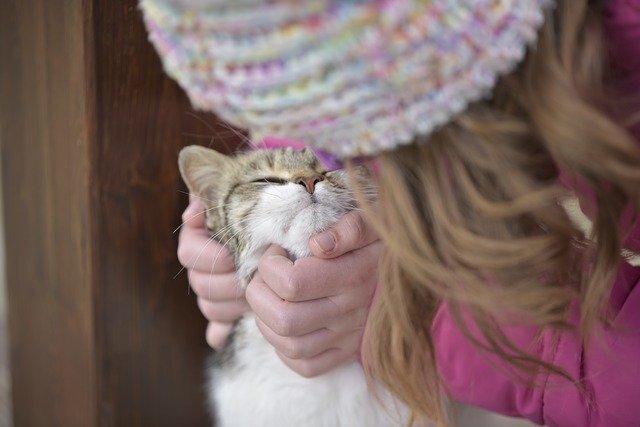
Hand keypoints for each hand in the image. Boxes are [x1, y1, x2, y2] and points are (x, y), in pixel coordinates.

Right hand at [177, 197, 248, 349]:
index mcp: (198, 241)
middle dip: (228, 284)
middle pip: (200, 284)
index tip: (232, 257)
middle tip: (253, 279)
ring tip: (257, 296)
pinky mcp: (224, 315)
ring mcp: (210, 293)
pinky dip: (224, 332)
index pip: (189, 254)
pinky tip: (236, 328)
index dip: (209, 258)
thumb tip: (196, 210)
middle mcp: (200, 268)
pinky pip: (217, 331)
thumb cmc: (258, 212)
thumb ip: (214, 200)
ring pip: (210, 307)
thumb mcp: (239, 199)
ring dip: (233, 305)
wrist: (276, 232)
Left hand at [245, 211, 380, 376]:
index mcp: (354, 276)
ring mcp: (349, 337)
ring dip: (265, 323)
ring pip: (290, 346)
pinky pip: (307, 366)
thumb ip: (351, 228)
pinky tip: (284, 327)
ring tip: (269, 299)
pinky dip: (284, 351)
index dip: (269, 266)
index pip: (291, 284)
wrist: (415, 273)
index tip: (276, 252)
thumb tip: (318, 244)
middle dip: (258, 295)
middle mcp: (351, 312)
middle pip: (284, 319)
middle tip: (263, 277)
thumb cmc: (385, 242)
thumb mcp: (375, 222)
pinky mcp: (348, 352)